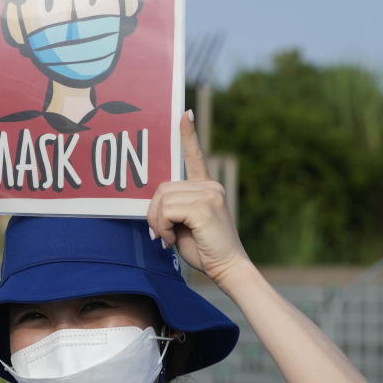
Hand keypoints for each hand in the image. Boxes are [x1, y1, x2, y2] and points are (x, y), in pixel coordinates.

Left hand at [146, 110, 249, 287]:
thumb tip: (154, 204)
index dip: (188, 134)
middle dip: (154, 212)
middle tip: (160, 234)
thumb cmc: (205, 250)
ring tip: (168, 238)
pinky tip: (173, 240)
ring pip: (163, 198)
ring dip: (157, 222)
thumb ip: (173, 208)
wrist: (228, 269)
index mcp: (207, 187)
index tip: (184, 113)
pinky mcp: (205, 206)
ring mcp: (209, 194)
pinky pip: (167, 210)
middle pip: (163, 186)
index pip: (195, 156)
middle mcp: (210, 186)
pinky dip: (163, 227)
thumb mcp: (185, 224)